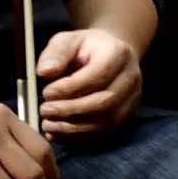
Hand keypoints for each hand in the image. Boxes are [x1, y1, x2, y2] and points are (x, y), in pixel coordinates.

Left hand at [32, 24, 147, 135]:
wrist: (110, 55)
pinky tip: (58, 132)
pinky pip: (104, 132)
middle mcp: (132, 78)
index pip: (98, 76)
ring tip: (48, 124)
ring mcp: (132, 99)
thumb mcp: (67, 41)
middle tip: (44, 110)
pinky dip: (78, 136)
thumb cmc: (85, 49)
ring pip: (107, 122)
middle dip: (70, 110)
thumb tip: (45, 72)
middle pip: (105, 102)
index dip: (69, 88)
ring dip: (73, 127)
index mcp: (119, 54)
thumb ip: (56, 54)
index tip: (46, 92)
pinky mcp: (126, 116)